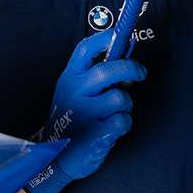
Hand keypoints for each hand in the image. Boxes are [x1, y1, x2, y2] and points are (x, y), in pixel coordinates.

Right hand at [24, 30, 146, 192]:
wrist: (53, 158)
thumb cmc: (71, 121)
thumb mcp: (75, 93)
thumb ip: (96, 76)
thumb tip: (125, 55)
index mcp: (69, 79)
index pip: (85, 50)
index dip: (106, 38)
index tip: (122, 34)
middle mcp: (74, 93)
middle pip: (106, 71)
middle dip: (130, 68)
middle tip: (140, 72)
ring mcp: (82, 114)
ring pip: (119, 98)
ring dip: (126, 105)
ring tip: (117, 112)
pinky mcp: (93, 134)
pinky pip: (122, 121)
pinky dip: (125, 124)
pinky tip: (114, 128)